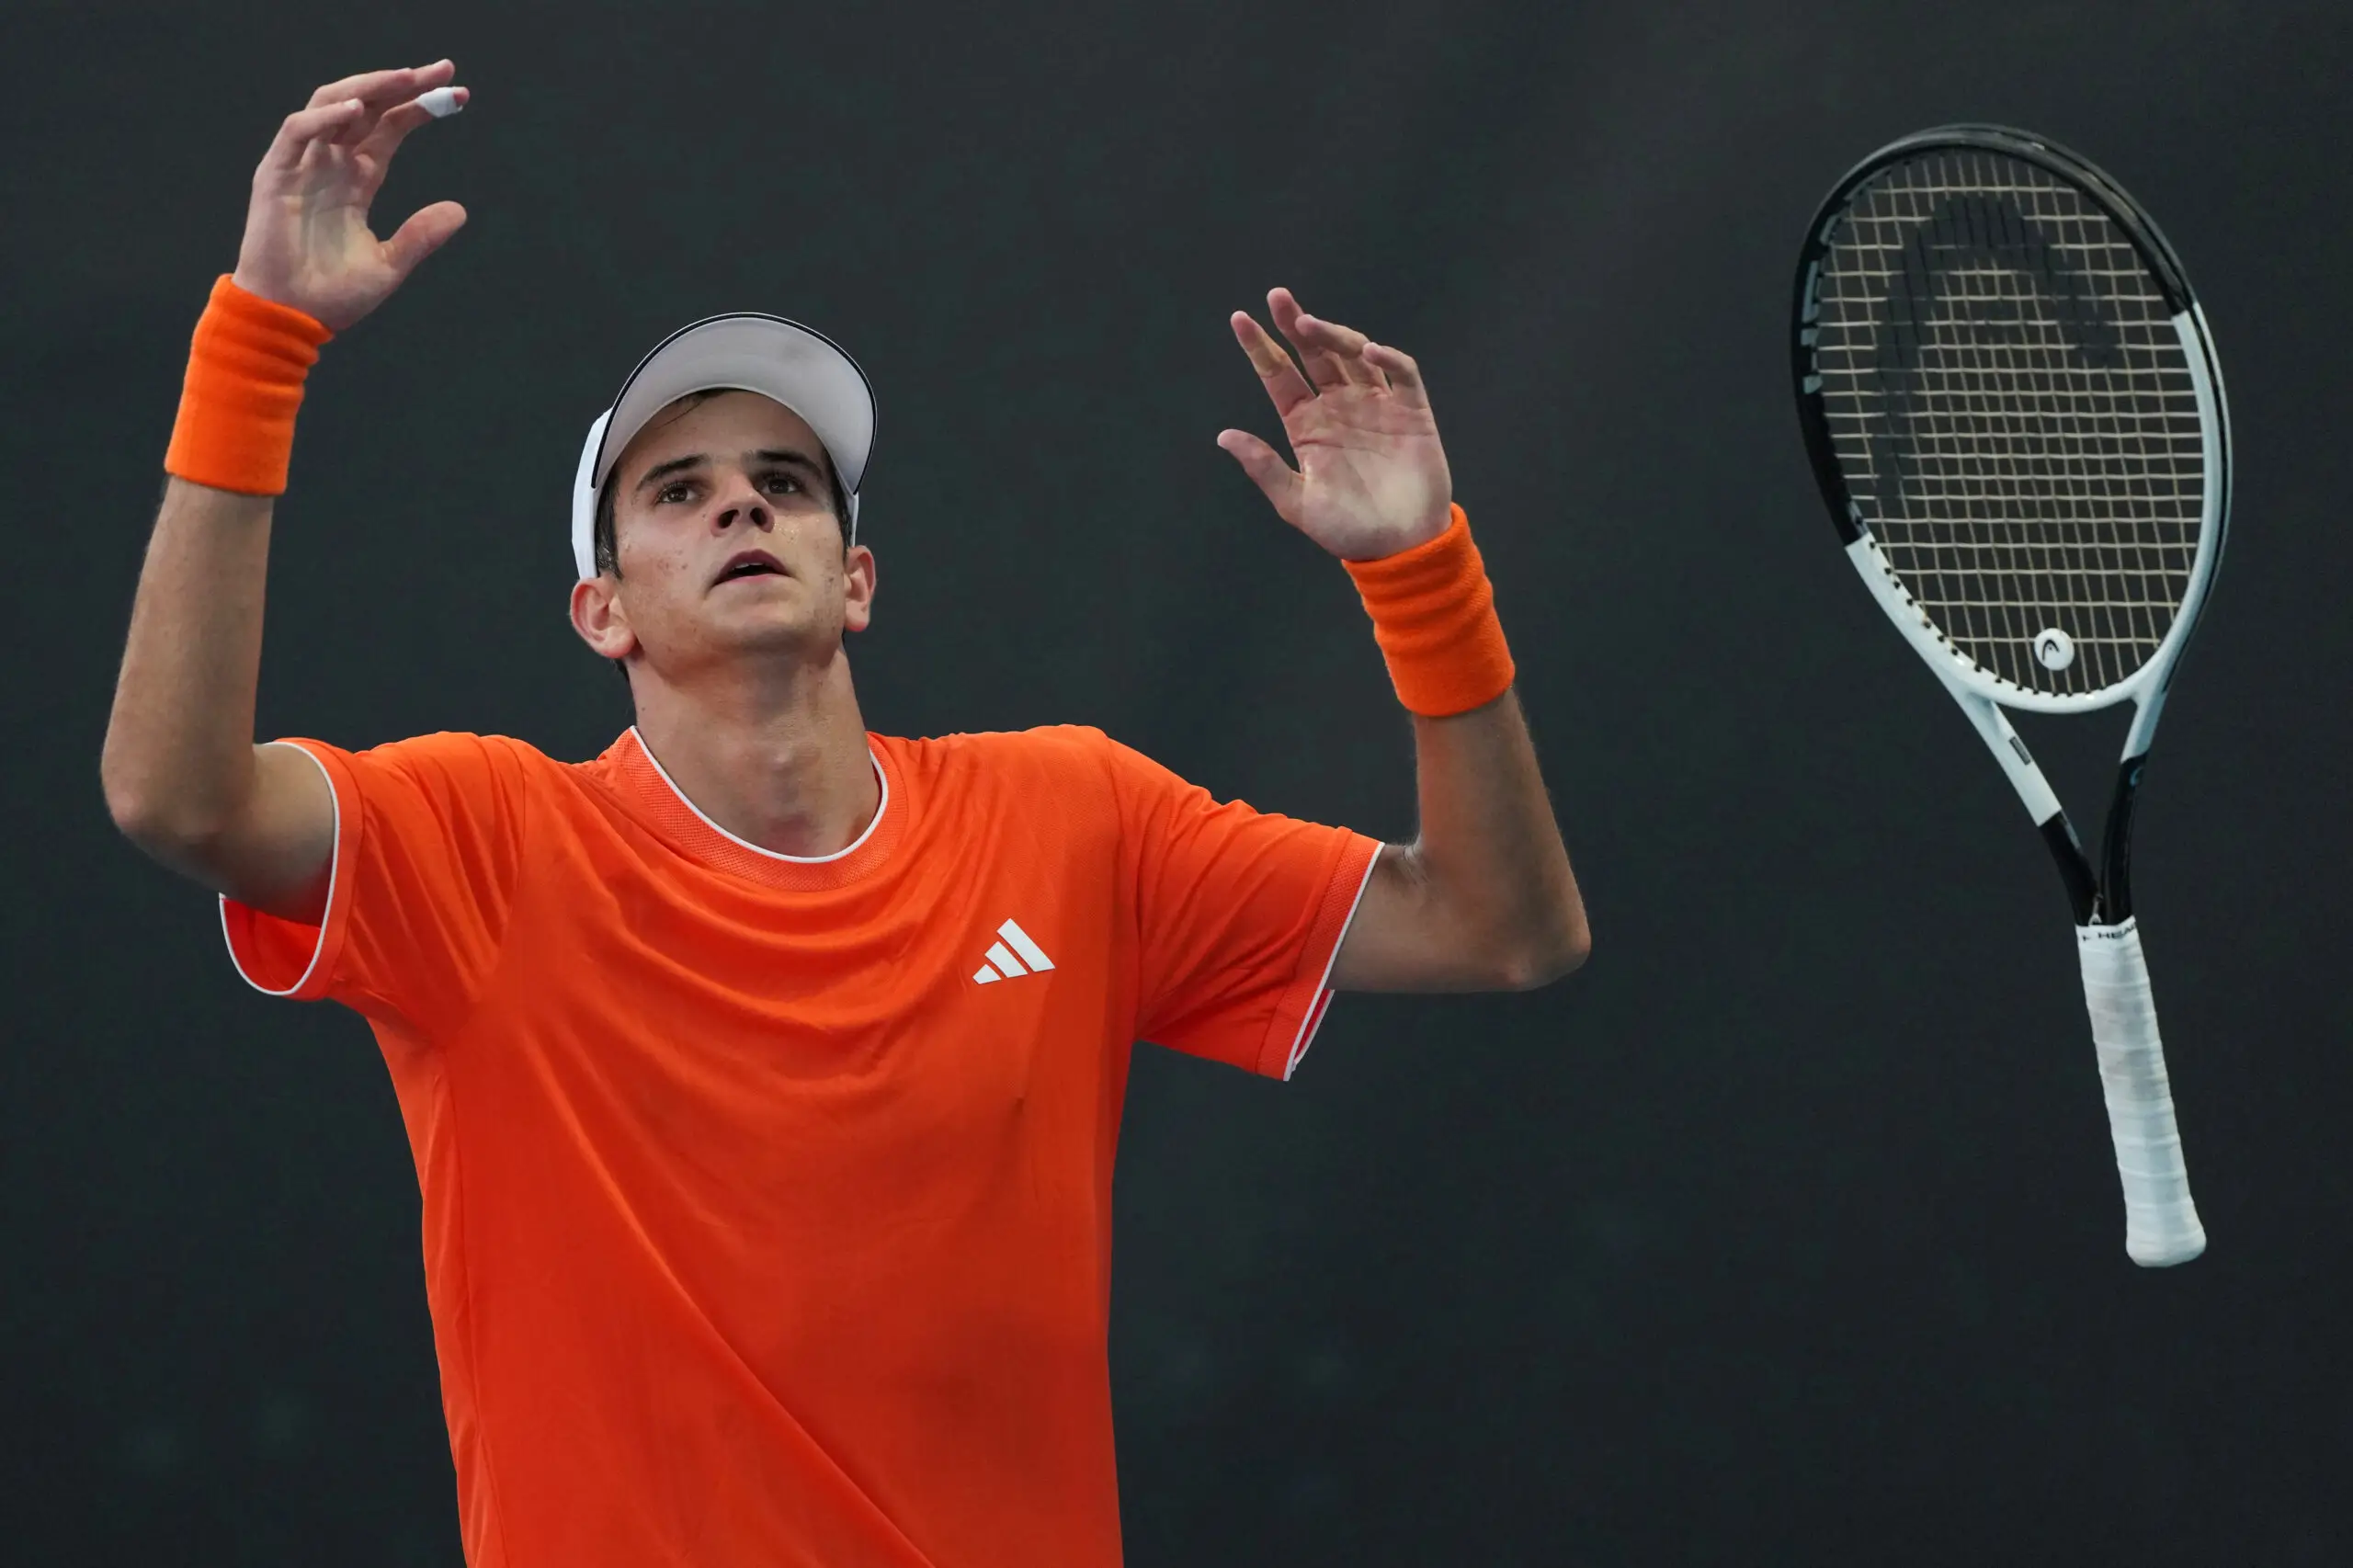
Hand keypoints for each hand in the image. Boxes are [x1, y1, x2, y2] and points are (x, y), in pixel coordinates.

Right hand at [232, 61, 469, 331]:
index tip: (460, 95)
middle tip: (442, 71)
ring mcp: (302, 166)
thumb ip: (421, 236)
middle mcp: (330, 165)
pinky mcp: (275, 176)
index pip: (389, 128)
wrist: (292, 319)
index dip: (420, 108)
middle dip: (402, 84)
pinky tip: (357, 110)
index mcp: (356, 181)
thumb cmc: (332, 296)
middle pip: (366, 107)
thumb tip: (460, 210)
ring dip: (368, 88)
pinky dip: (324, 117)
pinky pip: (296, 133)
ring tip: (406, 78)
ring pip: (331, 106)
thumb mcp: (389, 264)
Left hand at [1218, 288, 1452, 560]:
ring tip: (1311, 326)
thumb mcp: (1297, 503)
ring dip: (1334, 335)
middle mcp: (1339, 407)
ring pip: (1353, 355)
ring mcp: (1376, 405)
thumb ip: (1264, 467)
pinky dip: (1388, 359)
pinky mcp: (1412, 411)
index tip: (1240, 320)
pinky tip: (1369, 352)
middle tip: (1278, 297)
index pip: (1280, 376)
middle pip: (1314, 354)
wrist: (1401, 549)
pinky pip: (1402, 373)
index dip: (1260, 348)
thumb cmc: (1347, 531)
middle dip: (1296, 324)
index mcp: (1307, 425)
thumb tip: (1223, 435)